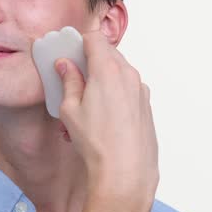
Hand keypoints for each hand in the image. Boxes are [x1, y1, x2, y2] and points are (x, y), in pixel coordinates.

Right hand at [55, 29, 158, 200]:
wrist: (125, 172)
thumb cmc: (98, 143)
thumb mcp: (70, 109)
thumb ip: (68, 81)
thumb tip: (65, 66)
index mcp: (108, 69)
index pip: (94, 38)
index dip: (79, 42)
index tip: (69, 51)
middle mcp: (128, 75)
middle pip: (107, 54)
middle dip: (89, 61)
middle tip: (72, 79)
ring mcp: (140, 91)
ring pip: (118, 73)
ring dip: (101, 81)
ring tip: (83, 107)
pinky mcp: (145, 106)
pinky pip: (127, 90)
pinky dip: (113, 95)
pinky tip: (99, 119)